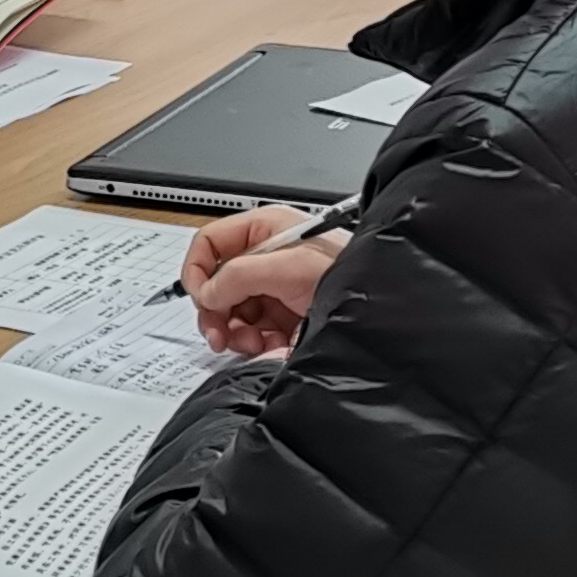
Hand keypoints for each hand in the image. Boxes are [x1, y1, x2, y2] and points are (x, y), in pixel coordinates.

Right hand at [183, 204, 345, 357]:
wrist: (378, 310)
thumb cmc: (346, 273)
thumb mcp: (288, 267)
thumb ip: (239, 276)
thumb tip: (207, 292)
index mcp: (265, 230)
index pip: (210, 242)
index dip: (198, 269)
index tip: (200, 297)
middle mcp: (266, 257)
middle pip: (216, 282)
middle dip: (215, 310)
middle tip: (218, 334)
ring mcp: (274, 288)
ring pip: (231, 311)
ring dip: (233, 331)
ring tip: (249, 343)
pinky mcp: (283, 316)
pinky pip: (251, 331)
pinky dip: (252, 343)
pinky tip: (266, 347)